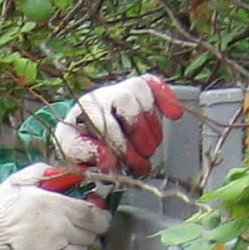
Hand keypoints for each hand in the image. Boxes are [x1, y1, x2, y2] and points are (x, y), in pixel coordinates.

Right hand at [0, 164, 107, 249]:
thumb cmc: (0, 210)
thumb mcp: (20, 181)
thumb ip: (44, 173)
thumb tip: (61, 171)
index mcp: (58, 207)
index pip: (93, 215)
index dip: (101, 217)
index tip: (100, 217)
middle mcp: (62, 229)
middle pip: (90, 234)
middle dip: (89, 231)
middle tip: (80, 226)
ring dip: (78, 245)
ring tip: (64, 239)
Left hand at [53, 75, 181, 176]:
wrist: (84, 127)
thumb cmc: (81, 140)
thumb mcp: (74, 150)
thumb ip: (88, 155)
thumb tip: (108, 162)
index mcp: (84, 108)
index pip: (106, 122)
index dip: (119, 145)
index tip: (124, 165)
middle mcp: (104, 94)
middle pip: (126, 105)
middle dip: (138, 136)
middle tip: (142, 161)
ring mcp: (121, 88)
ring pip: (142, 96)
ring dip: (151, 126)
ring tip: (150, 149)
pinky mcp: (137, 87)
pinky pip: (153, 84)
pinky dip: (166, 98)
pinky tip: (174, 115)